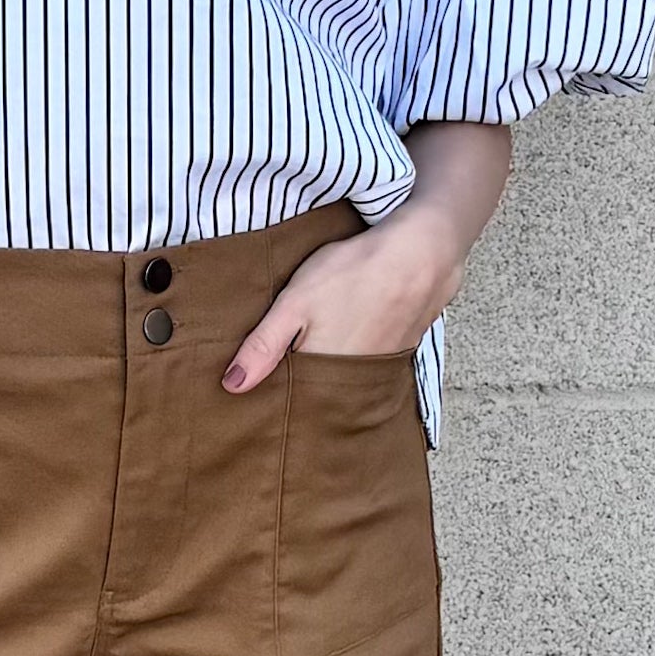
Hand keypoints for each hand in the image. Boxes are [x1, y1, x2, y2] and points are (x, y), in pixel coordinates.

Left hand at [223, 203, 465, 389]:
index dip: (272, 396)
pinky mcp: (399, 353)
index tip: (254, 395)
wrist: (421, 255)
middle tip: (284, 373)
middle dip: (300, 389)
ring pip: (343, 382)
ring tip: (316, 358)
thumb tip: (233, 385)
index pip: (290, 400)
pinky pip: (368, 368)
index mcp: (322, 373)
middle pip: (317, 395)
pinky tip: (351, 340)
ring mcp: (379, 370)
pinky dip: (355, 360)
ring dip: (328, 376)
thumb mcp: (295, 303)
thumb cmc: (355, 273)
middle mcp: (352, 382)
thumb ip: (264, 345)